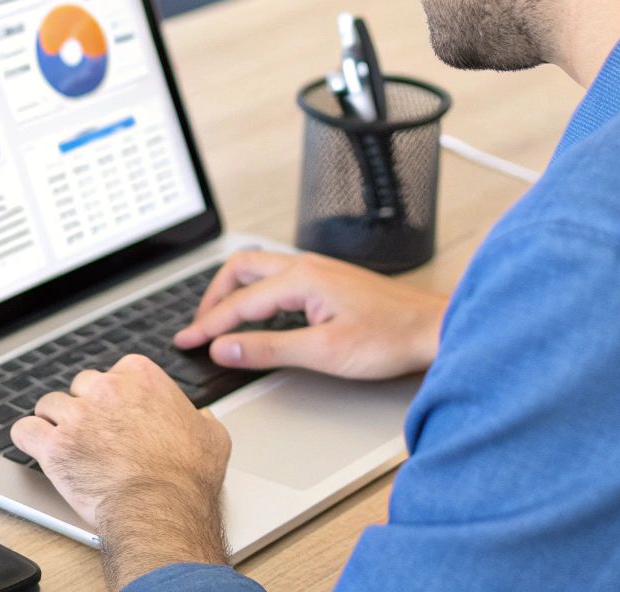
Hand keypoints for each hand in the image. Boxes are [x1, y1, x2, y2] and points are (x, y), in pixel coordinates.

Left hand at [11, 354, 230, 589]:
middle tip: (92, 433)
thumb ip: (200, 418)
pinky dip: (29, 439)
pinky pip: (25, 430)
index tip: (116, 413)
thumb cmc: (187, 477)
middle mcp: (106, 389)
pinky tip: (36, 447)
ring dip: (54, 423)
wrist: (162, 508)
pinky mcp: (54, 446)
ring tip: (64, 442)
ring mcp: (77, 416)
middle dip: (84, 407)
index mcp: (141, 377)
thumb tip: (200, 418)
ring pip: (49, 405)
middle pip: (80, 386)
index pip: (114, 373)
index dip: (113, 396)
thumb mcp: (212, 437)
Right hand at [173, 249, 448, 378]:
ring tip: (219, 317)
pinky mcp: (329, 279)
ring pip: (259, 268)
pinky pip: (278, 275)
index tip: (186, 341)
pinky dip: (255, 291)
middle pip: (241, 269)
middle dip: (213, 297)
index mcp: (300, 279)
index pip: (239, 303)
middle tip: (198, 326)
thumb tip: (224, 347)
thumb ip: (268, 349)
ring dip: (233, 290)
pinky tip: (258, 311)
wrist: (433, 328)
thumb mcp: (323, 352)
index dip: (208, 325)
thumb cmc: (390, 338)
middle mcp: (306, 266)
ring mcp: (319, 270)